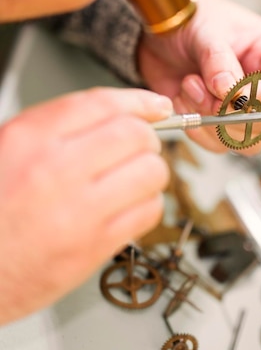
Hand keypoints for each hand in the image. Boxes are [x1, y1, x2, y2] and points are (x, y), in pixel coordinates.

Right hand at [0, 87, 171, 324]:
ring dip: (151, 171)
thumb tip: (120, 111)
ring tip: (134, 178)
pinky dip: (148, 204)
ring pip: (150, 171)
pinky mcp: (93, 247)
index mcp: (28, 138)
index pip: (103, 104)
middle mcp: (54, 169)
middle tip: (141, 147)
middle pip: (135, 134)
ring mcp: (76, 210)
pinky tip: (129, 206)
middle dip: (148, 137)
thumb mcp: (9, 149)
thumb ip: (59, 126)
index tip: (157, 106)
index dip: (140, 101)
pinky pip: (148, 212)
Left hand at [138, 0, 260, 151]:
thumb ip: (219, 61)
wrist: (162, 31)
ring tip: (189, 85)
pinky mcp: (217, 122)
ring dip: (209, 119)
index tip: (236, 95)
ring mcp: (240, 108)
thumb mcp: (207, 31)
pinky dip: (195, 125)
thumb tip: (233, 95)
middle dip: (229, 112)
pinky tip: (182, 97)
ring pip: (242, 140)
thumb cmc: (193, 20)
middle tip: (202, 87)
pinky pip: (214, 142)